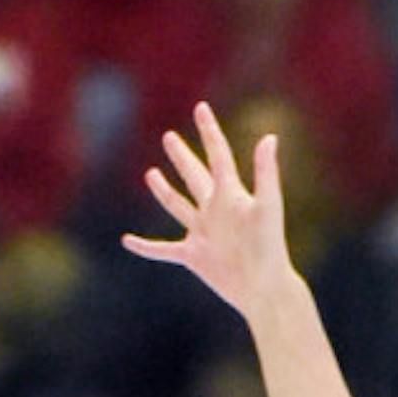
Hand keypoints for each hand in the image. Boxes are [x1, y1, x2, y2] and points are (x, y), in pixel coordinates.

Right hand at [122, 99, 296, 318]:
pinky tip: (127, 241)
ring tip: (151, 174)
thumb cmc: (270, 248)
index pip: (218, 155)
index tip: (201, 108)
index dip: (209, 132)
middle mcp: (215, 210)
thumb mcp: (267, 206)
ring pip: (178, 206)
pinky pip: (163, 250)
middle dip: (182, 156)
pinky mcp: (194, 256)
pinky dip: (145, 247)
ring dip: (164, 191)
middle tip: (169, 137)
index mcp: (231, 194)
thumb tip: (269, 136)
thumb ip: (266, 173)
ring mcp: (202, 233)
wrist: (264, 288)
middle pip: (194, 176)